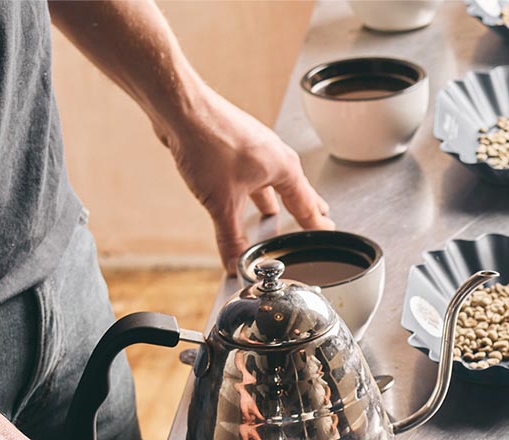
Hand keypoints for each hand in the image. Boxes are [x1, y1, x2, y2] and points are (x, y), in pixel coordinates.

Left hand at [160, 88, 329, 269]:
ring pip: (273, 179)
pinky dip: (255, 187)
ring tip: (274, 212)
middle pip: (296, 188)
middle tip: (317, 218)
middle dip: (304, 207)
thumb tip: (235, 263)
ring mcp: (255, 146)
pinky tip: (242, 192)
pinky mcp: (235, 143)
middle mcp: (275, 154)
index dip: (318, 225)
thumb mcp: (222, 203)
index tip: (328, 233)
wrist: (180, 107)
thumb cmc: (208, 142)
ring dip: (275, 198)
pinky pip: (253, 171)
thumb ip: (231, 238)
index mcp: (284, 168)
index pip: (308, 205)